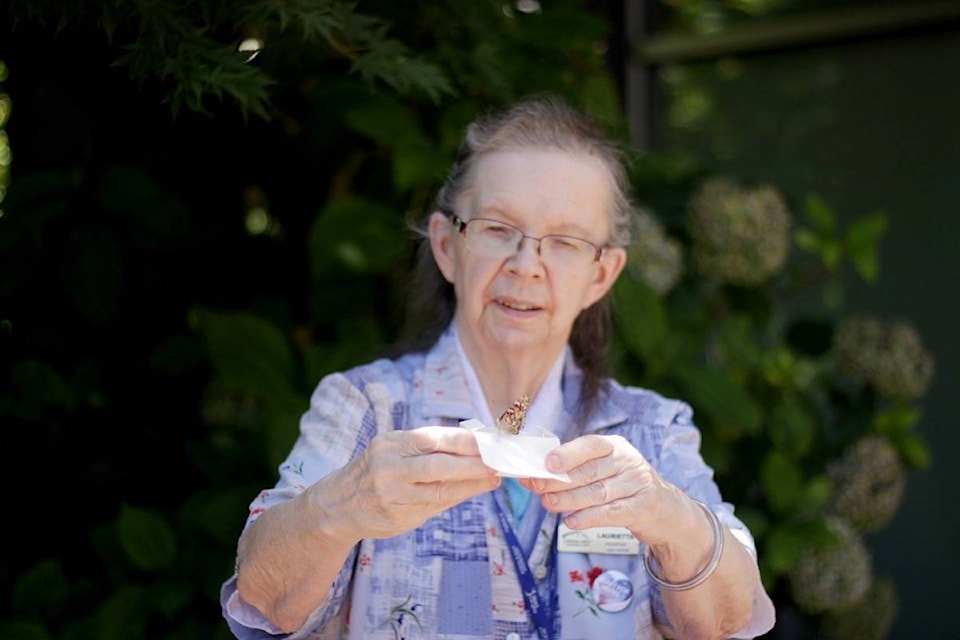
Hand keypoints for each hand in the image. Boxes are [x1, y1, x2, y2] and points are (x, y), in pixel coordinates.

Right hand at [316, 426, 500, 540]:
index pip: (434, 438)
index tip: (489, 441)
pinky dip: (456, 498)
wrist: (337, 505)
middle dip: (474, 464)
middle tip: (498, 463)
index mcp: (391, 443)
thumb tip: (474, 444)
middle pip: (439, 465)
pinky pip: (433, 507)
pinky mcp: (396, 517)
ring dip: (471, 484)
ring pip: (440, 490)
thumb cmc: (376, 470)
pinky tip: (472, 491)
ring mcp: (392, 494)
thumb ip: (428, 447)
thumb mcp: (393, 449)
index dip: (465, 440)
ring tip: (493, 479)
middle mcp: (389, 466)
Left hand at [521, 434, 686, 545]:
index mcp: (615, 446)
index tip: (547, 463)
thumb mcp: (605, 470)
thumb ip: (573, 471)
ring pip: (598, 492)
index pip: (590, 445)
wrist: (666, 511)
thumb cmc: (624, 487)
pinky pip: (611, 513)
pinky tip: (571, 523)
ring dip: (569, 500)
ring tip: (548, 504)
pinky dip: (589, 518)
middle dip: (560, 481)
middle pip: (590, 471)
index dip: (568, 454)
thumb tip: (533, 477)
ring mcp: (638, 484)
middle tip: (538, 488)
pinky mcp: (643, 508)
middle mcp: (628, 461)